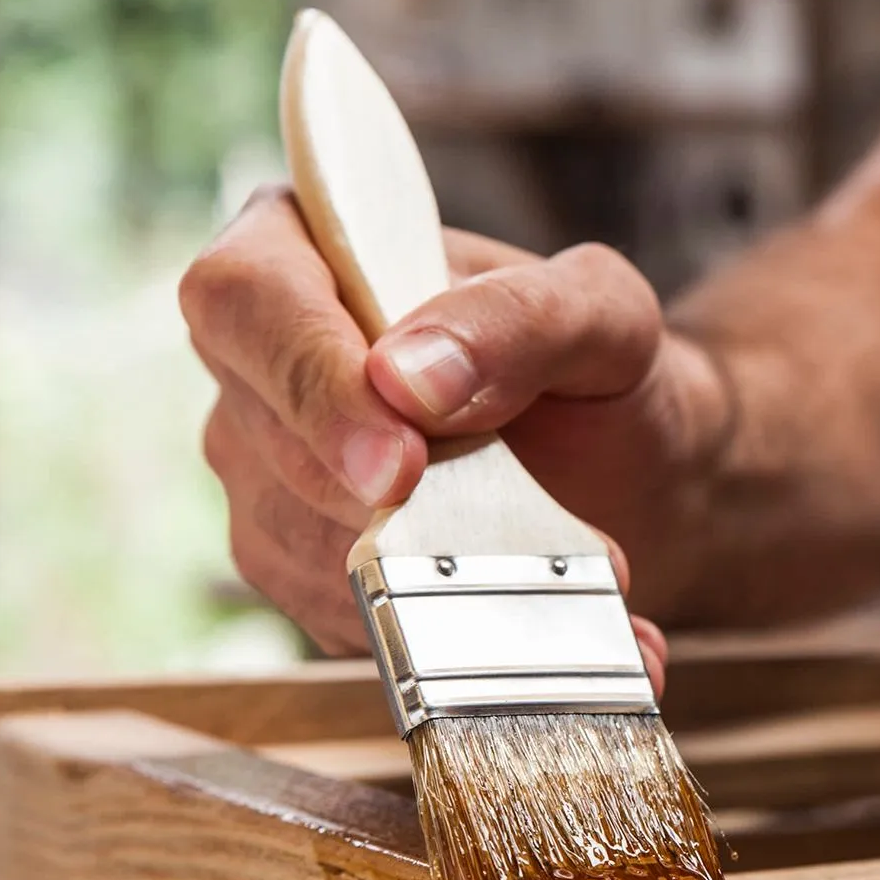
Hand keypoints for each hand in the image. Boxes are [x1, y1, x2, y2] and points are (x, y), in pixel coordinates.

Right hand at [181, 185, 731, 691]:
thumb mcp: (602, 315)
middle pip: (267, 438)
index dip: (312, 383)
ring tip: (562, 577)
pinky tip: (545, 619)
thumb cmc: (602, 372)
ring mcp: (266, 471)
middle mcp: (262, 363)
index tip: (401, 462)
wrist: (630, 473)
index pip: (248, 299)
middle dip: (391, 502)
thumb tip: (409, 378)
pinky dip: (447, 630)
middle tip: (520, 532)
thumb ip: (520, 318)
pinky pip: (342, 614)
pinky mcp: (297, 566)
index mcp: (311, 249)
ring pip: (299, 542)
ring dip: (433, 577)